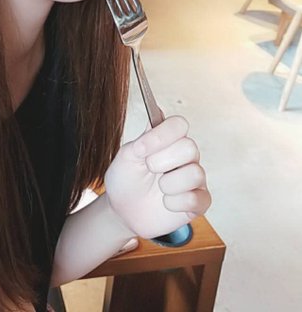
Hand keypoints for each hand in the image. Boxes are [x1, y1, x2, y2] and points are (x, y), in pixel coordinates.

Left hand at [104, 116, 210, 238]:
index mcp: (168, 140)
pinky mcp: (199, 202)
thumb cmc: (126, 179)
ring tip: (158, 188)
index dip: (162, 135)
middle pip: (190, 147)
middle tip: (149, 169)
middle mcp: (185, 156)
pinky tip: (165, 203)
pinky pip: (197, 199)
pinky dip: (174, 203)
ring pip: (195, 173)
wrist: (122, 211)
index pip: (179, 124)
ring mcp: (194, 178)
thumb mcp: (126, 156)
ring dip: (168, 184)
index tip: (141, 148)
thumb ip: (144, 137)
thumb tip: (157, 111)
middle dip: (162, 161)